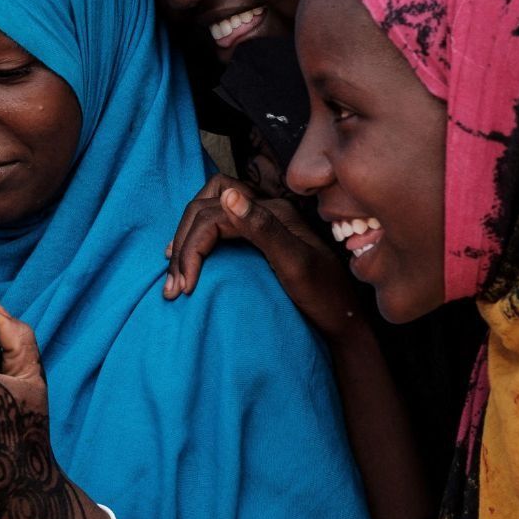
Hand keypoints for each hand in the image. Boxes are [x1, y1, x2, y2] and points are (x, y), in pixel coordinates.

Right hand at [167, 176, 361, 342]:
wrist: (344, 321)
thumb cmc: (323, 297)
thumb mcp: (294, 265)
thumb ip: (262, 228)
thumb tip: (227, 196)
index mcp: (272, 211)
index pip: (213, 214)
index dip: (192, 246)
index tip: (185, 286)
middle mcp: (265, 210)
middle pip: (205, 208)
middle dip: (183, 243)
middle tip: (173, 286)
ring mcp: (261, 224)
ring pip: (207, 214)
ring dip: (185, 240)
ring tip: (174, 275)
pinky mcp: (259, 240)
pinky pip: (217, 227)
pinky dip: (196, 241)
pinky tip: (189, 261)